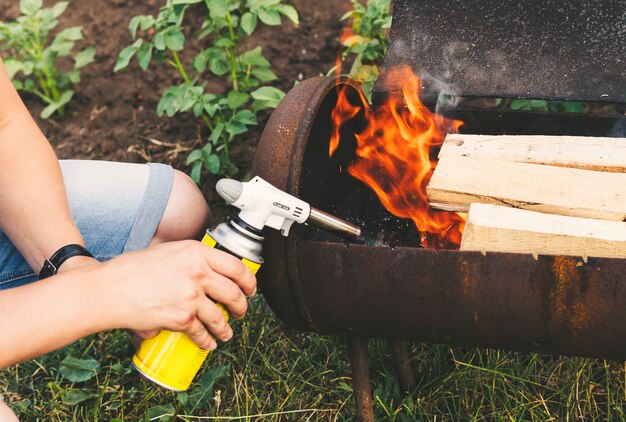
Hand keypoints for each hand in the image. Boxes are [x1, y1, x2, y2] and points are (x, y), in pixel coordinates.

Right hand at [99, 240, 256, 349]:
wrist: (109, 289)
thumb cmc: (131, 270)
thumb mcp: (167, 252)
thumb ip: (189, 259)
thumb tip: (207, 270)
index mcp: (196, 252)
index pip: (236, 266)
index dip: (249, 280)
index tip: (251, 288)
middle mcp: (198, 271)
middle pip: (234, 292)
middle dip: (242, 306)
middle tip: (241, 311)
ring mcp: (191, 295)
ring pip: (220, 316)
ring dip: (226, 328)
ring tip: (226, 333)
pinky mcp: (182, 317)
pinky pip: (202, 332)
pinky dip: (207, 341)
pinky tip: (208, 343)